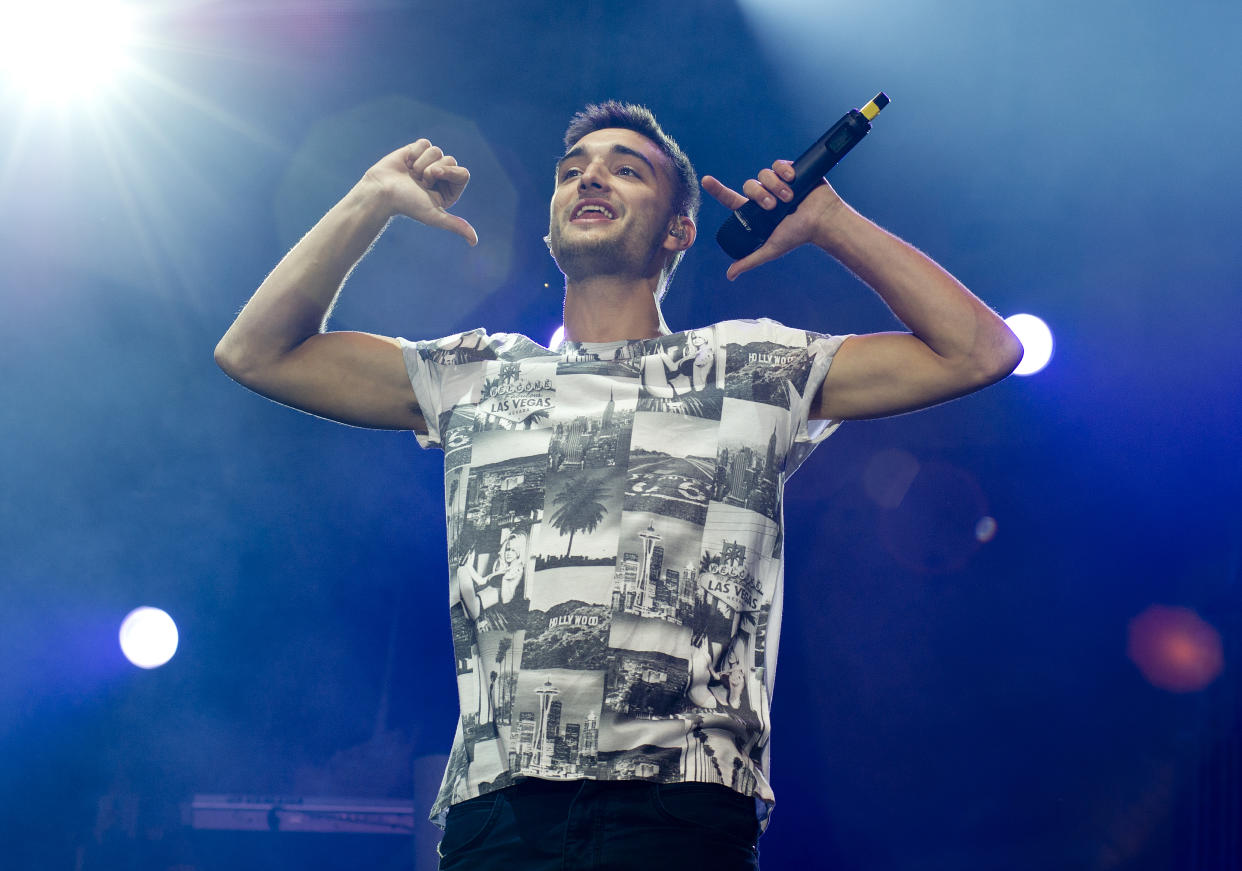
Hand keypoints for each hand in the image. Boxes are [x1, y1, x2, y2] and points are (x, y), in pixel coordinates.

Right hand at [364, 139, 477, 245]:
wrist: (381, 191)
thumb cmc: (407, 205)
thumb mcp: (434, 216)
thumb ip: (456, 226)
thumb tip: (474, 242)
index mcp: (449, 191)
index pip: (463, 173)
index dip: (449, 172)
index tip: (433, 179)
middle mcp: (441, 177)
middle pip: (450, 160)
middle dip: (432, 169)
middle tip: (419, 182)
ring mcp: (429, 163)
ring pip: (436, 150)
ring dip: (421, 163)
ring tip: (411, 175)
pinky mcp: (417, 151)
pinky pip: (425, 143)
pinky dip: (414, 153)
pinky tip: (406, 164)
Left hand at [702, 160, 844, 279]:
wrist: (823, 220)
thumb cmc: (799, 235)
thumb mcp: (770, 249)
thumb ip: (750, 260)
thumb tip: (729, 276)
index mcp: (756, 211)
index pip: (731, 199)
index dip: (717, 189)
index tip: (705, 180)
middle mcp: (765, 195)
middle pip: (749, 186)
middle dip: (760, 194)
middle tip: (774, 206)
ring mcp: (777, 182)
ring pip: (763, 174)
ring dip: (774, 185)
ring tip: (789, 197)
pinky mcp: (790, 171)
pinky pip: (777, 165)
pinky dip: (783, 170)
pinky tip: (792, 178)